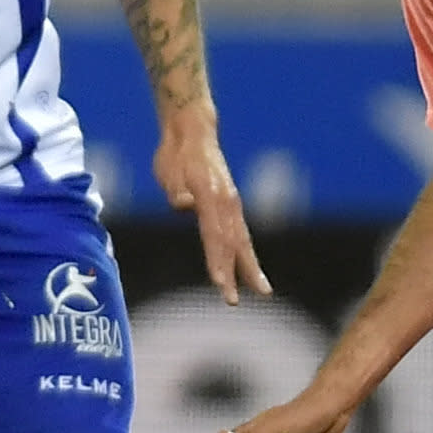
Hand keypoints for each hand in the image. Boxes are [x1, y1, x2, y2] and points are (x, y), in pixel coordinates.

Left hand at [155, 125, 266, 300]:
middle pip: (232, 244)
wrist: (193, 131)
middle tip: (234, 301)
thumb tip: (183, 203)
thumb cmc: (176, 154)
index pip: (213, 236)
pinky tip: (251, 271)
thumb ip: (176, 189)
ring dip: (250, 268)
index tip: (219, 284)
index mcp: (210, 196)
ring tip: (263, 291)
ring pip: (242, 241)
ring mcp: (231, 204)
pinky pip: (240, 234)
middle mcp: (226, 202)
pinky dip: (246, 254)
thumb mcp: (169, 170)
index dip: (217, 262)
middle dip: (234, 274)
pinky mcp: (230, 205)